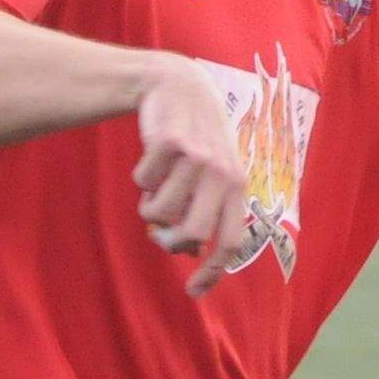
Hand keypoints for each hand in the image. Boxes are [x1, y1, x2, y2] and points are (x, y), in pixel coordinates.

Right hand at [130, 59, 261, 293]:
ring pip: (159, 211)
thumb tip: (188, 251)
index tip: (193, 293)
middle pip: (192, 233)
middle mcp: (222, 173)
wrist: (178, 85)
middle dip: (168, 240)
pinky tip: (151, 160)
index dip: (213, 271)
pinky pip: (142, 182)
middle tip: (158, 232)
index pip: (232, 241)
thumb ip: (207, 210)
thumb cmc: (196, 139)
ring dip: (149, 206)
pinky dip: (140, 178)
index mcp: (238, 185)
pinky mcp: (168, 142)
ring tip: (155, 188)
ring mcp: (196, 157)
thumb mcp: (212, 172)